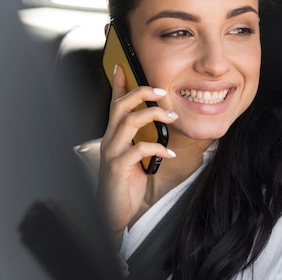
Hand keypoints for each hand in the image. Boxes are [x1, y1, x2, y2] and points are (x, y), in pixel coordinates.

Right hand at [98, 64, 177, 234]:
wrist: (112, 214)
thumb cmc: (124, 184)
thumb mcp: (134, 158)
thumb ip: (141, 140)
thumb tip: (157, 125)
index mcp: (113, 136)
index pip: (114, 104)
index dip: (119, 84)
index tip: (124, 67)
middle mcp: (110, 140)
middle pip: (120, 106)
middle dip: (140, 93)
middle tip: (161, 91)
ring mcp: (112, 153)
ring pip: (129, 122)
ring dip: (153, 115)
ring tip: (172, 117)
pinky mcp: (117, 168)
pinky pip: (138, 150)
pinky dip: (157, 147)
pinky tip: (169, 153)